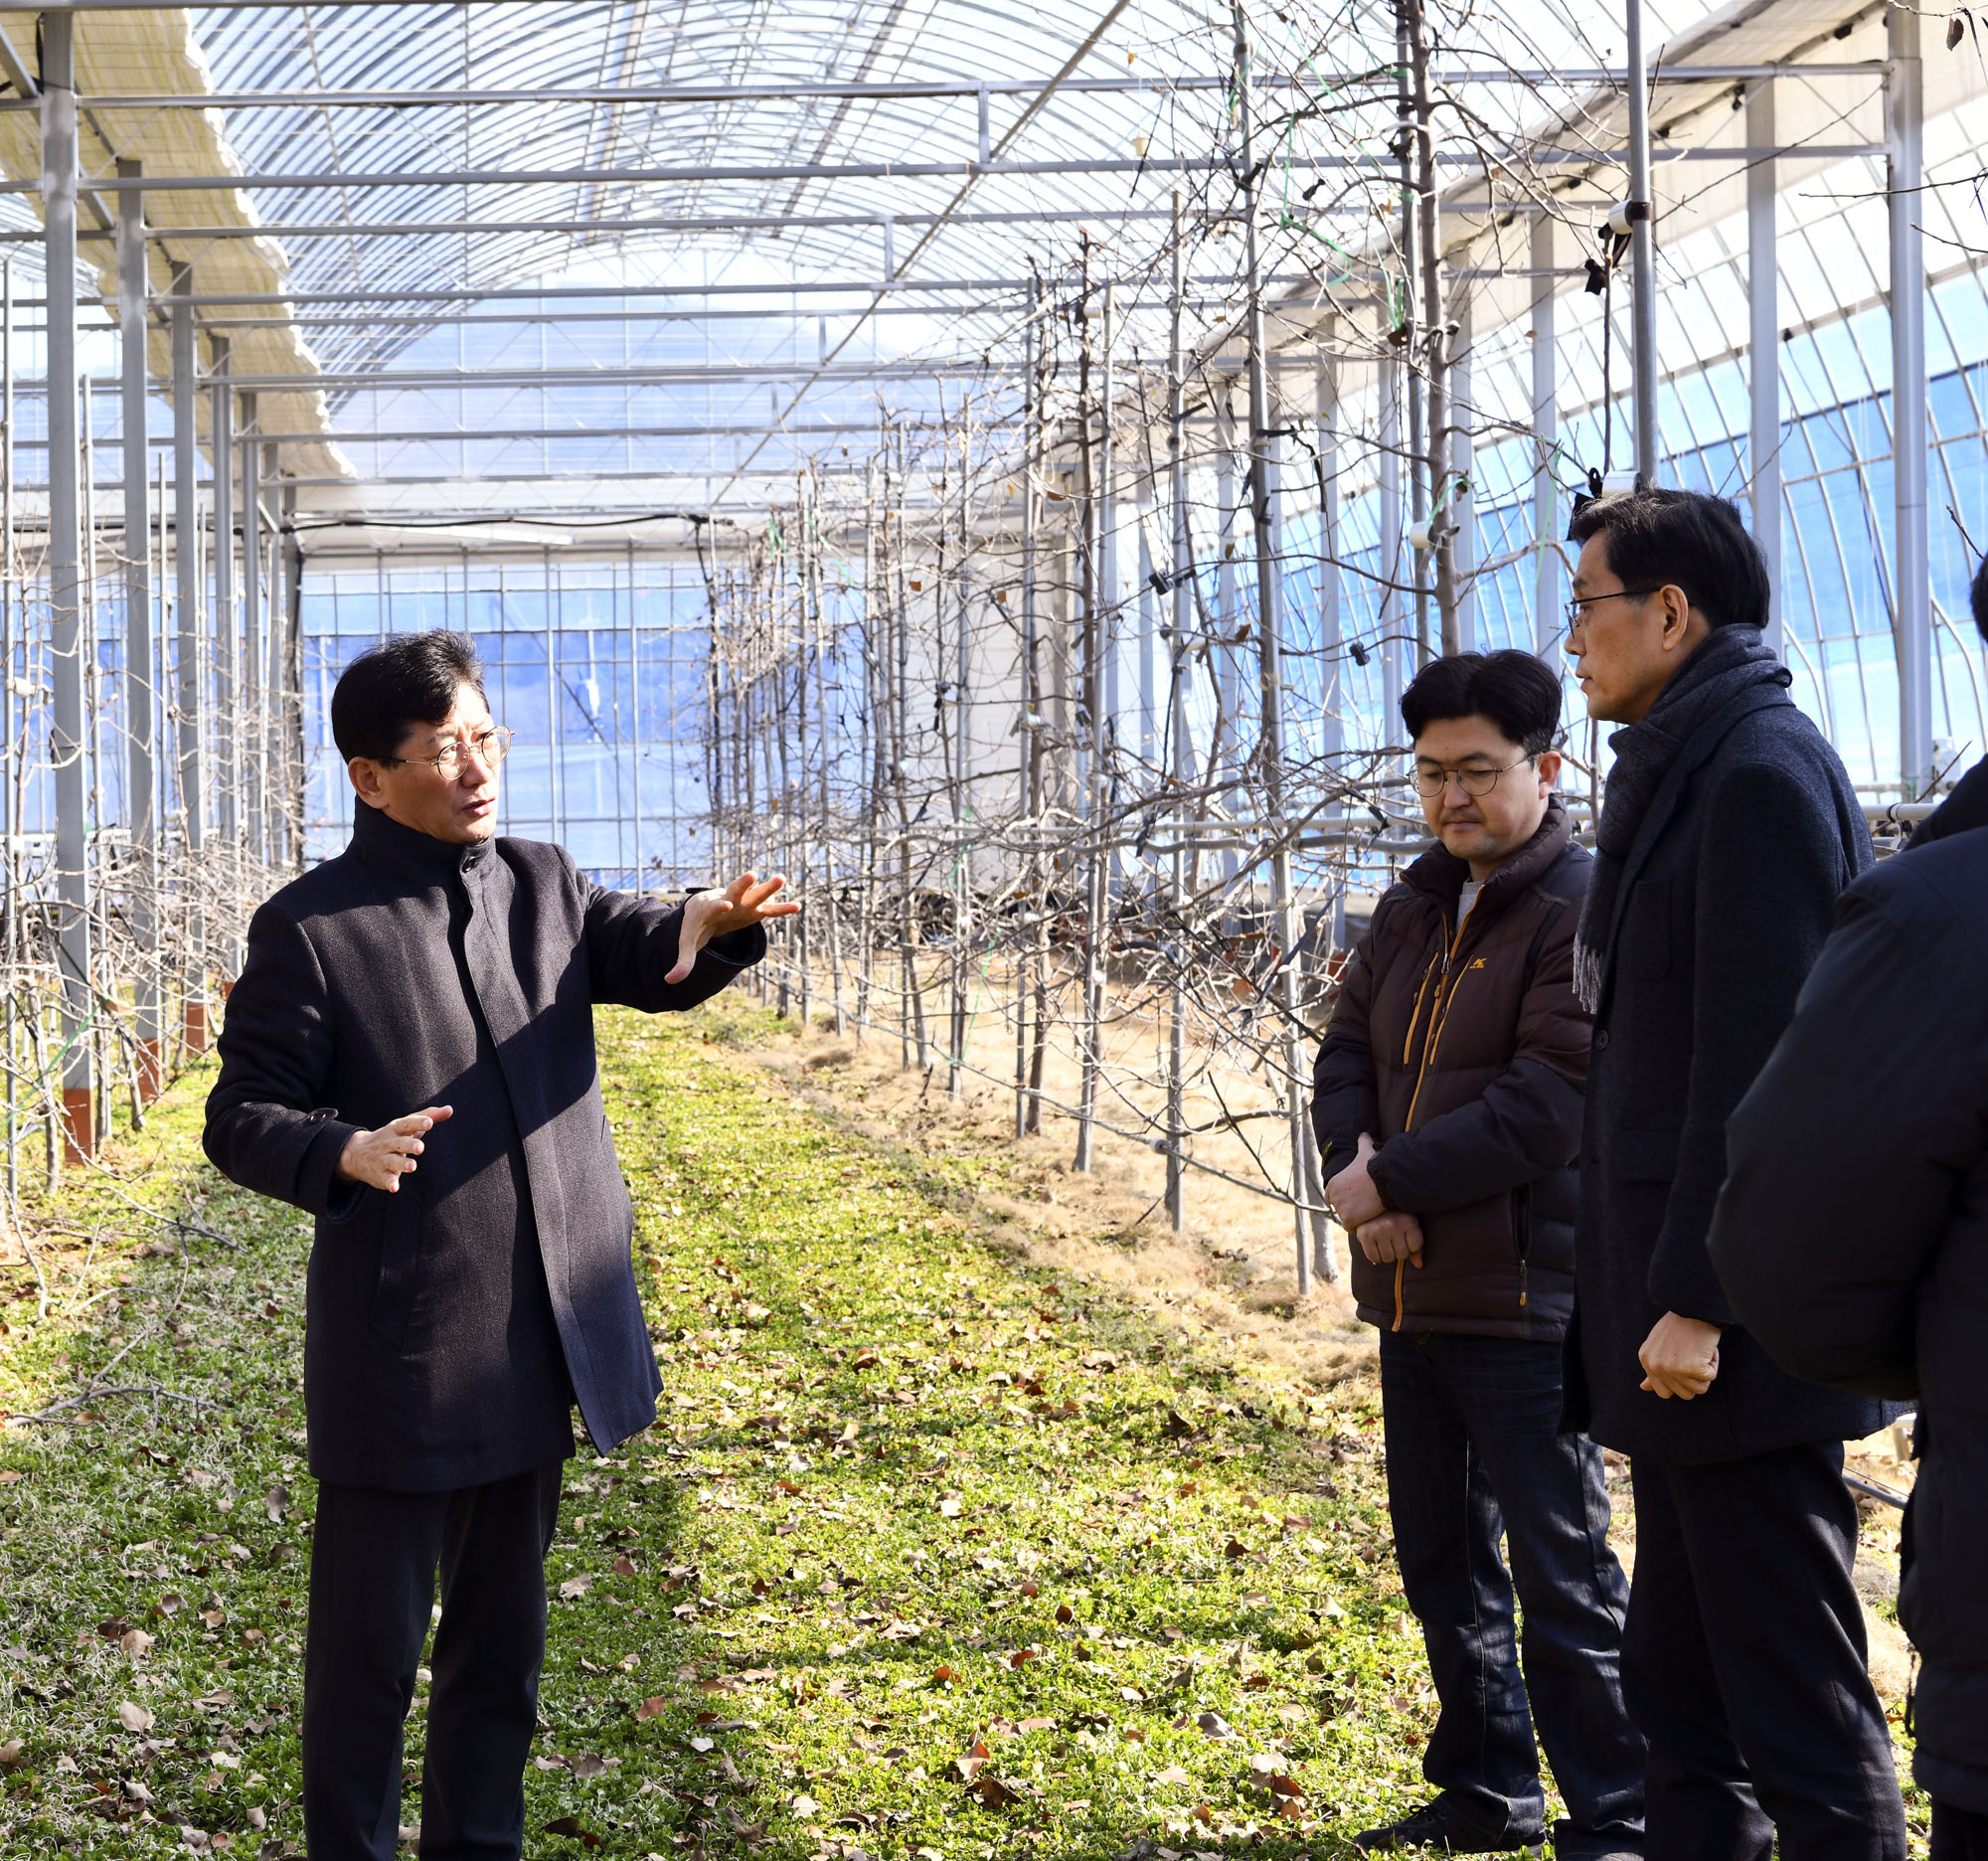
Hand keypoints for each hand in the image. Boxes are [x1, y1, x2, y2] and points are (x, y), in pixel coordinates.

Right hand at [335, 1106, 453, 1192]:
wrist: (356, 1153)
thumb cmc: (392, 1136)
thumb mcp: (406, 1125)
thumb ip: (428, 1116)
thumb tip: (449, 1109)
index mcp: (396, 1128)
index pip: (407, 1124)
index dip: (418, 1122)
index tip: (429, 1122)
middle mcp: (389, 1143)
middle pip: (400, 1143)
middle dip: (410, 1145)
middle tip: (420, 1147)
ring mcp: (383, 1158)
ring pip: (393, 1162)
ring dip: (402, 1164)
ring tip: (413, 1166)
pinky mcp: (381, 1174)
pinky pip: (386, 1178)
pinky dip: (390, 1183)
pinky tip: (395, 1188)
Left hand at [667, 872, 801, 983]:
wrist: (705, 909)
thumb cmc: (696, 925)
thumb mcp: (688, 942)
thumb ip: (683, 961)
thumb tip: (669, 981)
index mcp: (708, 908)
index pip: (714, 906)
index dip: (719, 906)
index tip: (726, 905)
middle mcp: (727, 900)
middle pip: (735, 890)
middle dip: (743, 884)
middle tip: (752, 874)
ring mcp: (742, 904)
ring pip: (756, 894)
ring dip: (768, 888)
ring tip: (782, 878)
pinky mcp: (753, 910)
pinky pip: (770, 909)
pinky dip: (782, 909)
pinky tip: (798, 906)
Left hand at [1326, 1133, 1386, 1229]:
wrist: (1385, 1180)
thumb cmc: (1376, 1166)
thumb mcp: (1366, 1151)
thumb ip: (1363, 1142)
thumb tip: (1364, 1134)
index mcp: (1333, 1184)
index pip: (1331, 1196)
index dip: (1344, 1198)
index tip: (1355, 1199)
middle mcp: (1333, 1196)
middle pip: (1340, 1208)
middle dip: (1350, 1209)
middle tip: (1364, 1207)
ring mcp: (1340, 1208)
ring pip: (1346, 1218)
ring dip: (1356, 1218)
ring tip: (1368, 1213)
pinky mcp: (1349, 1219)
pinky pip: (1351, 1228)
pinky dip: (1359, 1226)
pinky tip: (1368, 1220)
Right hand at [1355, 1210, 1424, 1267]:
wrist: (1370, 1202)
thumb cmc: (1395, 1216)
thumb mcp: (1409, 1225)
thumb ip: (1417, 1247)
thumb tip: (1419, 1265)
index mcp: (1408, 1220)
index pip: (1415, 1247)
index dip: (1411, 1245)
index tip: (1405, 1236)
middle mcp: (1393, 1224)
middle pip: (1402, 1254)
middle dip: (1398, 1251)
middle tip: (1393, 1240)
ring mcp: (1378, 1230)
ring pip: (1388, 1258)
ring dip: (1387, 1254)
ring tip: (1384, 1242)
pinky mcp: (1365, 1235)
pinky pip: (1373, 1257)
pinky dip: (1375, 1256)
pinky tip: (1375, 1246)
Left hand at [1639, 1311, 1722, 1399]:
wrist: (1695, 1306)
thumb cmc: (1681, 1324)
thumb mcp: (1659, 1345)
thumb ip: (1653, 1367)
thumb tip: (1643, 1387)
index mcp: (1646, 1360)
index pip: (1663, 1392)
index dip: (1679, 1382)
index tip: (1684, 1363)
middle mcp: (1655, 1366)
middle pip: (1684, 1394)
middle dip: (1694, 1379)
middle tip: (1693, 1355)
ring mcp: (1671, 1368)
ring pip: (1699, 1389)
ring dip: (1705, 1371)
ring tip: (1699, 1350)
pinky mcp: (1690, 1367)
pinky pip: (1710, 1377)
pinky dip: (1714, 1363)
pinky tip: (1706, 1348)